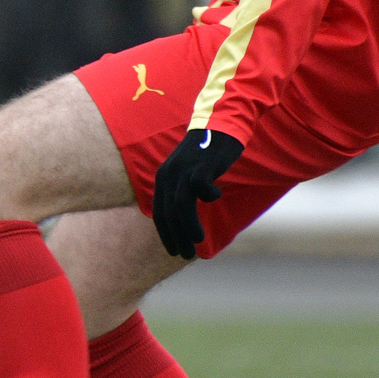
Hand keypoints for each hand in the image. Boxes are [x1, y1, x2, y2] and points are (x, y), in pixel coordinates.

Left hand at [149, 126, 241, 259]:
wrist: (218, 123)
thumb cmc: (205, 154)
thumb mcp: (187, 173)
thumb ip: (182, 192)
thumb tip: (183, 220)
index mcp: (163, 178)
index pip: (159, 213)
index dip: (165, 235)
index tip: (173, 251)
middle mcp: (169, 174)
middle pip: (169, 213)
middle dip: (177, 237)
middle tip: (186, 254)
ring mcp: (184, 169)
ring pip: (181, 205)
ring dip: (189, 226)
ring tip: (198, 239)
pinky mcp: (202, 163)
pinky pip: (201, 186)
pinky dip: (208, 196)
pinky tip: (217, 196)